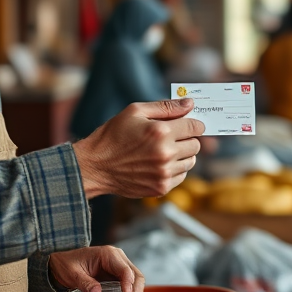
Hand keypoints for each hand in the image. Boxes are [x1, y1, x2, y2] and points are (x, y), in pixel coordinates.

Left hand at [49, 246, 144, 291]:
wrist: (63, 263)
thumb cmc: (68, 264)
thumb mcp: (73, 274)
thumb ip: (85, 284)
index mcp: (107, 254)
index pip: (124, 269)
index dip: (128, 284)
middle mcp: (117, 258)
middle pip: (135, 274)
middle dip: (136, 291)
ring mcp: (118, 266)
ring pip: (135, 280)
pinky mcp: (117, 275)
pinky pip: (128, 284)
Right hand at [73, 100, 204, 198]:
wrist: (95, 166)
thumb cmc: (113, 135)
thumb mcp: (135, 111)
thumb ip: (166, 107)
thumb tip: (190, 103)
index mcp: (161, 132)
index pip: (195, 126)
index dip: (193, 123)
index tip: (188, 124)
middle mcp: (166, 154)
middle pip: (196, 145)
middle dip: (187, 138)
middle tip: (171, 136)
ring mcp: (164, 173)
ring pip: (191, 161)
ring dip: (182, 154)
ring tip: (163, 150)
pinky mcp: (161, 188)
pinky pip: (181, 176)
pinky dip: (175, 168)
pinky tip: (158, 163)